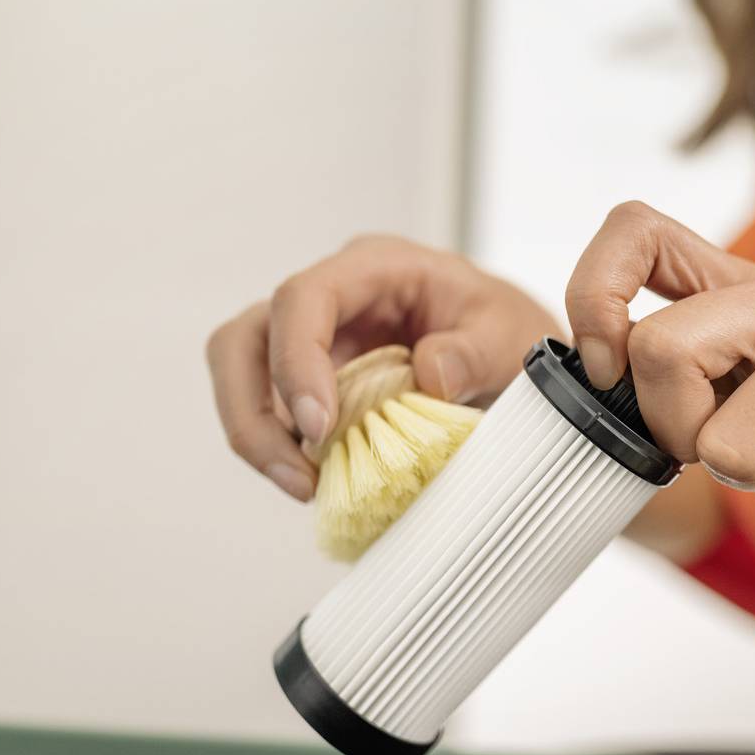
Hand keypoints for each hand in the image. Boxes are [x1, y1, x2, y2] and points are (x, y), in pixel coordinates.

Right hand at [207, 235, 560, 500]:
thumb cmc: (506, 331)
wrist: (512, 355)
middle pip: (246, 338)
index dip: (296, 360)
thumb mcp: (512, 338)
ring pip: (243, 376)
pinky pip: (273, 413)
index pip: (303, 298)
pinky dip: (284, 451)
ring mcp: (314, 341)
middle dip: (252, 409)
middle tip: (298, 473)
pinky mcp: (312, 383)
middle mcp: (331, 298)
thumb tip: (428, 375)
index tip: (320, 428)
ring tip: (305, 487)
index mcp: (375, 268)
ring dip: (260, 436)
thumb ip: (476, 353)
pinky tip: (321, 482)